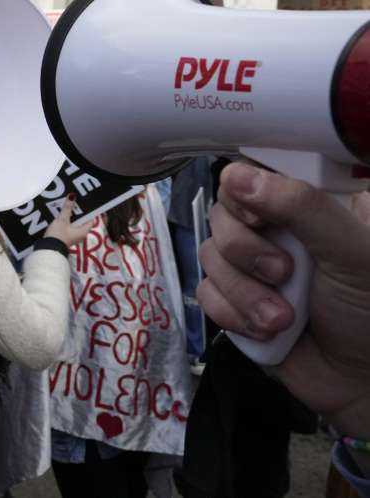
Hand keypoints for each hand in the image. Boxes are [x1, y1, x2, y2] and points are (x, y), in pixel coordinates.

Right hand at [45, 197, 96, 247]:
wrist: (48, 249)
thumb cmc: (58, 236)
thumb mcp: (62, 220)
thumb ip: (67, 208)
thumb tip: (72, 197)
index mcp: (84, 231)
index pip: (91, 219)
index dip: (89, 210)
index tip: (85, 203)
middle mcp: (80, 235)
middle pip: (82, 220)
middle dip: (78, 212)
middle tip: (74, 202)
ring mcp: (73, 237)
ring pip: (74, 223)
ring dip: (71, 216)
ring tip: (67, 207)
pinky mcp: (66, 238)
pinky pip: (68, 227)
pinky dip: (66, 221)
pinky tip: (61, 216)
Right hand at [196, 162, 369, 438]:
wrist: (365, 384)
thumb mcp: (349, 251)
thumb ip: (299, 207)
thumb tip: (236, 175)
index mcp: (308, 207)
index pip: (253, 175)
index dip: (243, 192)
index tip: (257, 217)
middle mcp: (277, 232)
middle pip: (222, 216)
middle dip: (245, 252)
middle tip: (283, 274)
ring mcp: (252, 269)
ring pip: (209, 257)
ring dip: (245, 293)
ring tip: (283, 319)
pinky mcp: (234, 304)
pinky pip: (205, 295)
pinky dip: (233, 315)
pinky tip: (267, 331)